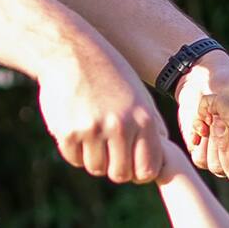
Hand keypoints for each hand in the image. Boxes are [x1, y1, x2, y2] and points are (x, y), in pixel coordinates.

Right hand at [37, 47, 166, 184]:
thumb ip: (151, 127)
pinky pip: (73, 158)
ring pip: (95, 168)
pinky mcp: (68, 132)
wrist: (71, 53)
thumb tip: (160, 159)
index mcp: (143, 119)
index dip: (138, 172)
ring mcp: (93, 130)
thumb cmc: (110, 74)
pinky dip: (74, 150)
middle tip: (108, 151)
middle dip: (114, 168)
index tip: (130, 163)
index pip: (147, 170)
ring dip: (93, 158)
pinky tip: (75, 128)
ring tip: (91, 135)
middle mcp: (120, 126)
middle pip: (120, 174)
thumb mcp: (139, 95)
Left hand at [176, 52, 228, 192]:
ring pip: (216, 167)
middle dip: (228, 146)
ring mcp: (220, 157)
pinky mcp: (200, 153)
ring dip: (214, 141)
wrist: (204, 79)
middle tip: (222, 121)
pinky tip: (201, 122)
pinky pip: (200, 159)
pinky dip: (200, 139)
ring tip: (214, 118)